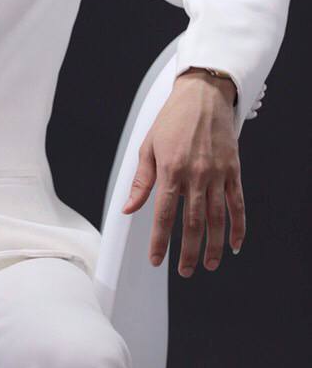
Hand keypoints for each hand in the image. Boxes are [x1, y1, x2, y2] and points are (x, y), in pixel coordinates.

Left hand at [121, 75, 245, 276]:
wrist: (203, 96)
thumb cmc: (172, 120)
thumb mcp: (148, 147)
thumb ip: (142, 182)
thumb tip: (129, 208)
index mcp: (170, 170)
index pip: (163, 214)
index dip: (160, 241)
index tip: (156, 260)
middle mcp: (195, 175)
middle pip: (192, 223)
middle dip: (188, 251)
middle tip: (186, 272)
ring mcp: (217, 174)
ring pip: (217, 218)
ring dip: (213, 245)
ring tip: (209, 265)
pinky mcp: (234, 170)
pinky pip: (237, 204)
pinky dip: (238, 226)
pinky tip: (234, 244)